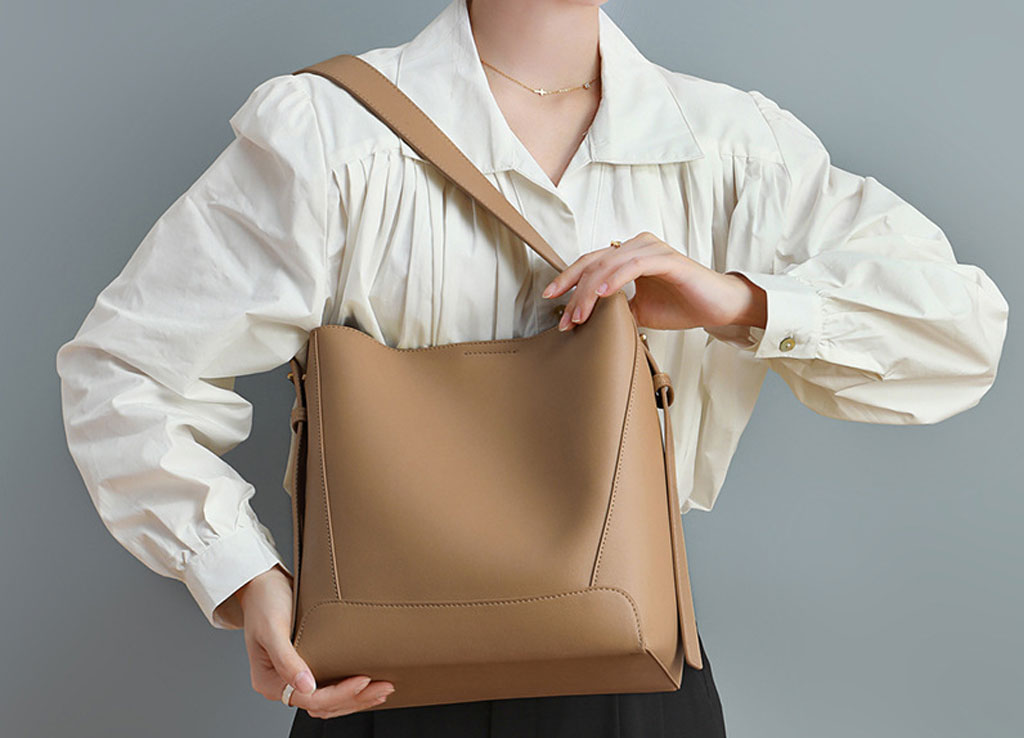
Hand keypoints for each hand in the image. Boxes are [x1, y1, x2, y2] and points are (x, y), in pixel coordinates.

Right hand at [236, 564, 395, 717]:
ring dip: (355, 698)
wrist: (260, 583)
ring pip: (328, 700)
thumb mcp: (272, 629)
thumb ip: (286, 660)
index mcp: (270, 681)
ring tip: (382, 689)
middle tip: (383, 688)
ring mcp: (294, 676)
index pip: (311, 699)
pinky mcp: (305, 665)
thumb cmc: (263, 602)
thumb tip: (306, 686)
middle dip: (355, 699)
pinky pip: (328, 686)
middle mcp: (282, 683)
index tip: (363, 680)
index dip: (339, 694)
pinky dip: (348, 689)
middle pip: (323, 704)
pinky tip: (367, 683)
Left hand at [541, 232, 766, 332]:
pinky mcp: (668, 260)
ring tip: (579, 315)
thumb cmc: (681, 305)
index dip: (567, 278)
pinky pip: (634, 265)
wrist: (718, 307)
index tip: (549, 297)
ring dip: (590, 292)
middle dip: (574, 291)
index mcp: (628, 254)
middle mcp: (637, 246)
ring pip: (609, 264)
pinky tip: (603, 295)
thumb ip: (614, 309)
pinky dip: (616, 279)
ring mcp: (652, 250)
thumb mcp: (638, 311)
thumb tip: (588, 321)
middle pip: (594, 263)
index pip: (590, 262)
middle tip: (565, 319)